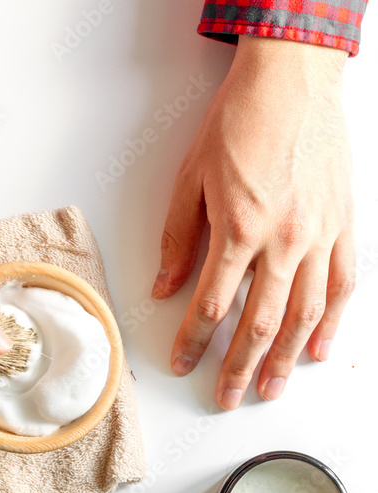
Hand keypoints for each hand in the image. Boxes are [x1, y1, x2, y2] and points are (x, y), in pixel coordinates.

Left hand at [153, 36, 353, 409]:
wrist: (292, 78)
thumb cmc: (241, 122)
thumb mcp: (191, 179)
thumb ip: (178, 239)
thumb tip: (164, 286)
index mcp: (239, 229)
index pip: (210, 306)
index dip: (193, 342)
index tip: (182, 364)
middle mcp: (283, 240)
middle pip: (260, 323)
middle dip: (239, 367)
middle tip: (227, 397)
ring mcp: (319, 235)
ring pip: (305, 314)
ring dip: (286, 358)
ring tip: (270, 388)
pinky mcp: (343, 225)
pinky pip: (344, 284)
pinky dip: (334, 321)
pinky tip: (320, 349)